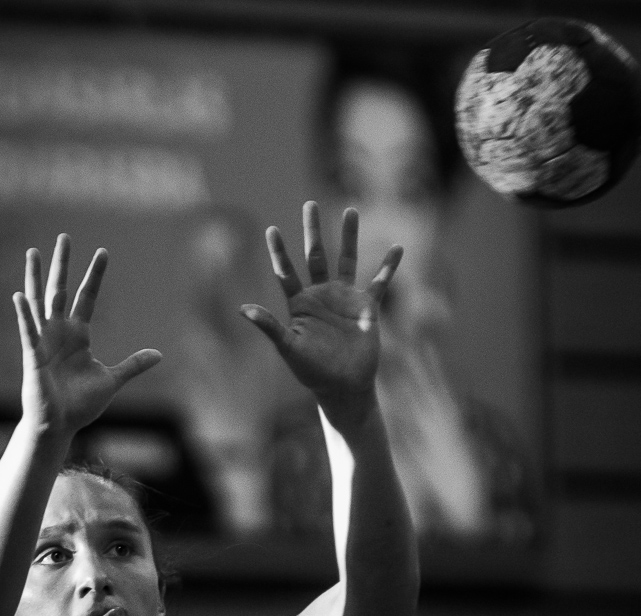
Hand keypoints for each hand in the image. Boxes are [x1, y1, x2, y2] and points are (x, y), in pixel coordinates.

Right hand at [13, 235, 160, 434]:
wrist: (60, 425)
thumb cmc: (80, 404)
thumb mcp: (112, 380)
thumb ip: (133, 364)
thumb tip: (159, 354)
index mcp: (78, 335)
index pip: (87, 297)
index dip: (95, 276)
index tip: (103, 252)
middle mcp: (59, 332)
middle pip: (61, 291)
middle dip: (63, 264)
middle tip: (65, 236)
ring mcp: (44, 342)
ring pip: (39, 302)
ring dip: (35, 277)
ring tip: (33, 252)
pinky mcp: (33, 357)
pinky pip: (28, 332)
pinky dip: (24, 315)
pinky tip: (18, 295)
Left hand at [241, 202, 401, 411]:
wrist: (344, 386)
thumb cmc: (313, 372)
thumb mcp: (288, 348)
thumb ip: (269, 327)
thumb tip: (243, 310)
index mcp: (300, 304)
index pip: (286, 272)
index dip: (279, 252)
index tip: (271, 229)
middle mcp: (321, 296)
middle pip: (316, 256)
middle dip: (312, 230)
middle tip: (309, 204)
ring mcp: (344, 299)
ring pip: (347, 260)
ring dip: (349, 237)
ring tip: (350, 211)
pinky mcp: (367, 307)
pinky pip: (380, 283)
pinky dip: (389, 267)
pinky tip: (397, 248)